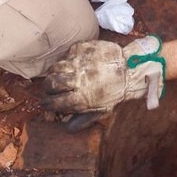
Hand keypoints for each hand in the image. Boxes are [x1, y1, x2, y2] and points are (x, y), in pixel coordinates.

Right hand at [42, 36, 164, 112]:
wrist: (130, 68)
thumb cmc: (115, 92)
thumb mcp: (101, 111)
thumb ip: (82, 120)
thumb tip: (65, 128)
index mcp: (80, 98)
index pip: (53, 102)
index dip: (47, 103)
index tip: (46, 102)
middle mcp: (77, 79)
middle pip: (50, 83)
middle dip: (48, 87)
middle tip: (52, 88)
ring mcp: (78, 62)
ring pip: (55, 67)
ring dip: (55, 73)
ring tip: (61, 75)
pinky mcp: (80, 48)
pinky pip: (65, 55)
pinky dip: (67, 60)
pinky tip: (73, 64)